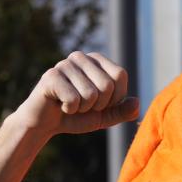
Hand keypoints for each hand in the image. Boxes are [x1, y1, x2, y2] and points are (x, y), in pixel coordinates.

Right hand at [11, 52, 139, 139]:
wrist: (45, 124)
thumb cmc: (77, 116)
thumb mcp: (105, 116)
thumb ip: (123, 111)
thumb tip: (137, 102)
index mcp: (97, 60)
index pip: (120, 75)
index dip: (115, 97)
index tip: (101, 103)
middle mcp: (81, 57)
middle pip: (107, 85)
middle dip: (99, 105)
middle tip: (83, 105)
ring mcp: (64, 64)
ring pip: (91, 94)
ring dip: (83, 108)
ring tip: (71, 105)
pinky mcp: (50, 76)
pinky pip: (74, 99)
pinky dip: (70, 109)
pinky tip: (60, 105)